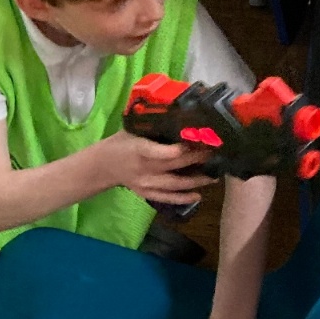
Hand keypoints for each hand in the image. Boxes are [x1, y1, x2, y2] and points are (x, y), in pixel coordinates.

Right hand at [100, 131, 215, 206]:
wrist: (103, 165)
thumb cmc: (121, 142)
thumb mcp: (133, 130)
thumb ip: (154, 128)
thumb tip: (183, 120)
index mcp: (138, 148)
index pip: (157, 151)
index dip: (175, 150)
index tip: (193, 144)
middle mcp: (144, 168)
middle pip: (174, 165)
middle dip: (197, 159)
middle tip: (216, 153)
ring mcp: (146, 183)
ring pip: (175, 184)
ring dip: (196, 180)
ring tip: (214, 176)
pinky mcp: (146, 193)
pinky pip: (167, 198)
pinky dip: (183, 198)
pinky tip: (198, 196)